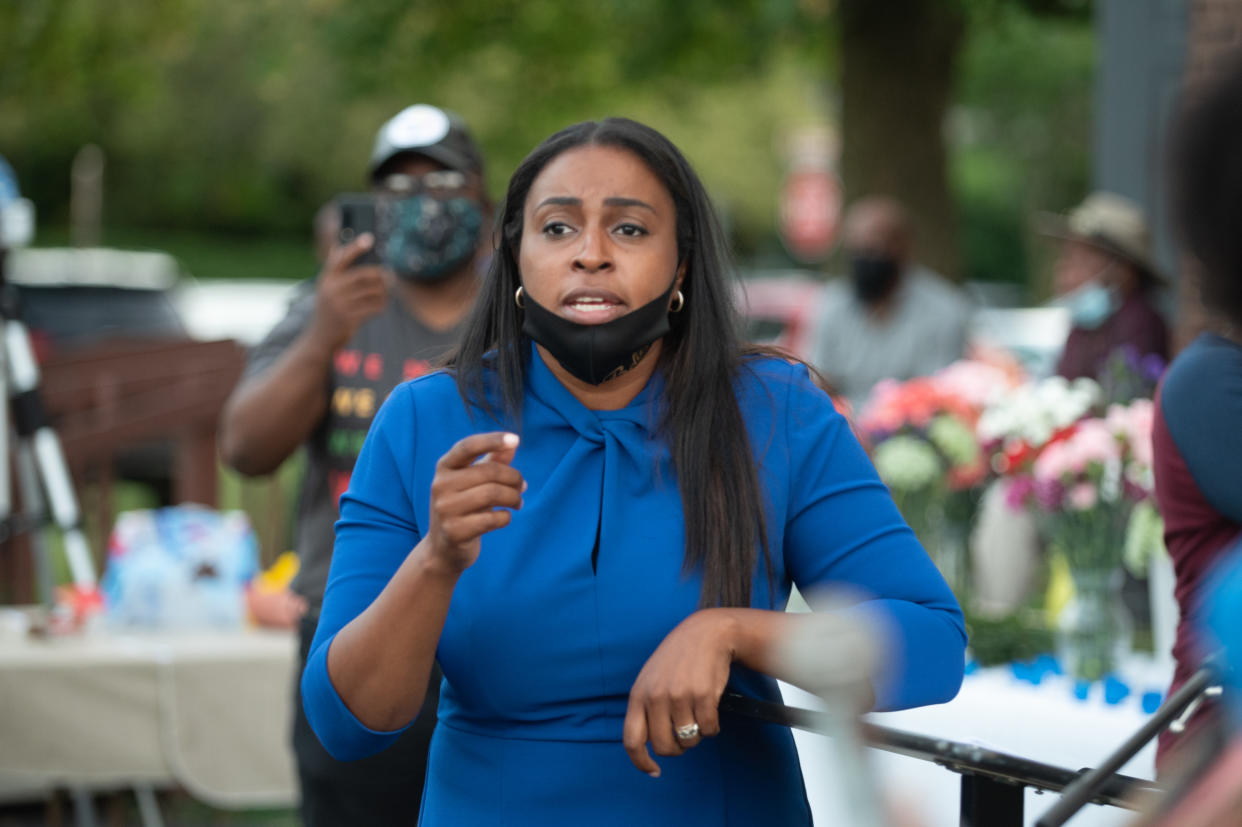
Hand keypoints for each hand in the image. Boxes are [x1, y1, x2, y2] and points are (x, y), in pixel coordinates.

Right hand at [308, 233, 388, 351]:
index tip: (369, 238)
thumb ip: (332, 269)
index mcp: (326, 279)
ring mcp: (340, 304)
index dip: (355, 247)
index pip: (341, 258)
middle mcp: (331, 289)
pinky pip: (374, 307)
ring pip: (373, 291)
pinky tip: (381, 306)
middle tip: (389, 276)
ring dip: (384, 292)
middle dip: (380, 275)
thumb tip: (337, 245)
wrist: (320, 338)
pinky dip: (381, 305)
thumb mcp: (324, 288)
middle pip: (364, 275)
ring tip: (386, 293)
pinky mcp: (349, 318)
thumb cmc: (327, 310)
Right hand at [425, 432, 523, 574]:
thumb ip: (492, 461)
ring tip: (518, 502)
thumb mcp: (473, 482)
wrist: (443, 549)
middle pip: (489, 472)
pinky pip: (492, 519)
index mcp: (444, 467)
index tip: (516, 439)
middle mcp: (440, 485)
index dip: (492, 440)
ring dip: (514, 498)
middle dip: (514, 478)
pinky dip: (506, 517)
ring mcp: (445, 509)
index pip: (468, 446)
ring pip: (493, 494)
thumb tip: (512, 444)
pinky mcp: (455, 532)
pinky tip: (504, 517)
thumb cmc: (464, 508)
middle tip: (522, 487)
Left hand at [623, 609, 734, 776]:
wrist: (706, 633)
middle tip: (684, 736)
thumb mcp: (651, 679)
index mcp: (638, 695)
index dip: (641, 762)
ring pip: (689, 740)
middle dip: (677, 749)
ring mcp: (680, 696)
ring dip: (696, 736)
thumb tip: (648, 745)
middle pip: (664, 747)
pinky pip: (709, 730)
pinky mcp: (704, 695)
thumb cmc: (677, 660)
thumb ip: (646, 708)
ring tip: (698, 716)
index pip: (632, 740)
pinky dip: (713, 727)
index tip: (654, 771)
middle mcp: (656, 697)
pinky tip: (711, 710)